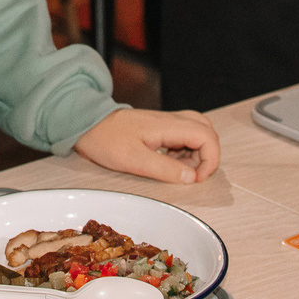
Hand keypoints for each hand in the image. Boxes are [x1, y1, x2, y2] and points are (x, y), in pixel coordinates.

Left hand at [73, 106, 220, 185]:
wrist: (87, 124)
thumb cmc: (106, 140)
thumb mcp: (134, 160)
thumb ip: (165, 169)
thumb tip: (192, 177)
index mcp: (167, 126)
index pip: (206, 136)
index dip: (211, 159)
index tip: (197, 178)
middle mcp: (171, 120)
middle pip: (207, 131)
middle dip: (207, 156)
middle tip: (191, 175)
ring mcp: (166, 123)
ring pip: (197, 133)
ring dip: (196, 154)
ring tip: (178, 170)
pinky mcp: (160, 128)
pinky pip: (184, 136)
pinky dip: (185, 152)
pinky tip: (170, 164)